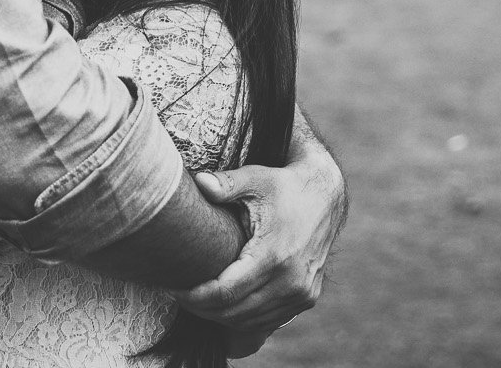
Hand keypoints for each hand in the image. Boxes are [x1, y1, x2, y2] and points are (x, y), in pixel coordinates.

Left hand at [174, 159, 346, 338]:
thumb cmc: (285, 186)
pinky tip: (223, 305)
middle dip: (201, 309)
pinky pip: (268, 320)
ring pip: (250, 321)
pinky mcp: (306, 298)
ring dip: (220, 317)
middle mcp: (291, 282)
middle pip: (234, 313)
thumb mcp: (256, 179)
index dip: (195, 296)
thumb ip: (226, 183)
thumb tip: (198, 181)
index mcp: (275, 256)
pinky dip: (243, 318)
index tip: (173, 288)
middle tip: (178, 294)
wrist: (326, 197)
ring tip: (196, 299)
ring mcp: (301, 294)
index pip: (226, 293)